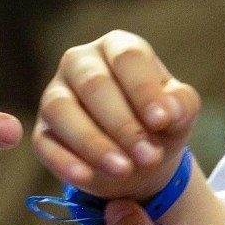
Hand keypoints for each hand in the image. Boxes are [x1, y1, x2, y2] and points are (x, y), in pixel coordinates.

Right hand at [33, 31, 199, 198]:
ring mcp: (56, 95)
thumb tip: (169, 111)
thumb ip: (181, 104)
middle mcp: (81, 62)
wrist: (139, 158)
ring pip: (62, 109)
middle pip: (94, 84)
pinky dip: (65, 161)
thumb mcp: (180, 112)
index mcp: (118, 47)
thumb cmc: (159, 122)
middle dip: (123, 124)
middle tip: (149, 157)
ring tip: (123, 170)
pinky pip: (46, 143)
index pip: (127, 58)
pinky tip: (87, 178)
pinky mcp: (42, 131)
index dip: (144, 89)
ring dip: (92, 142)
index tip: (162, 121)